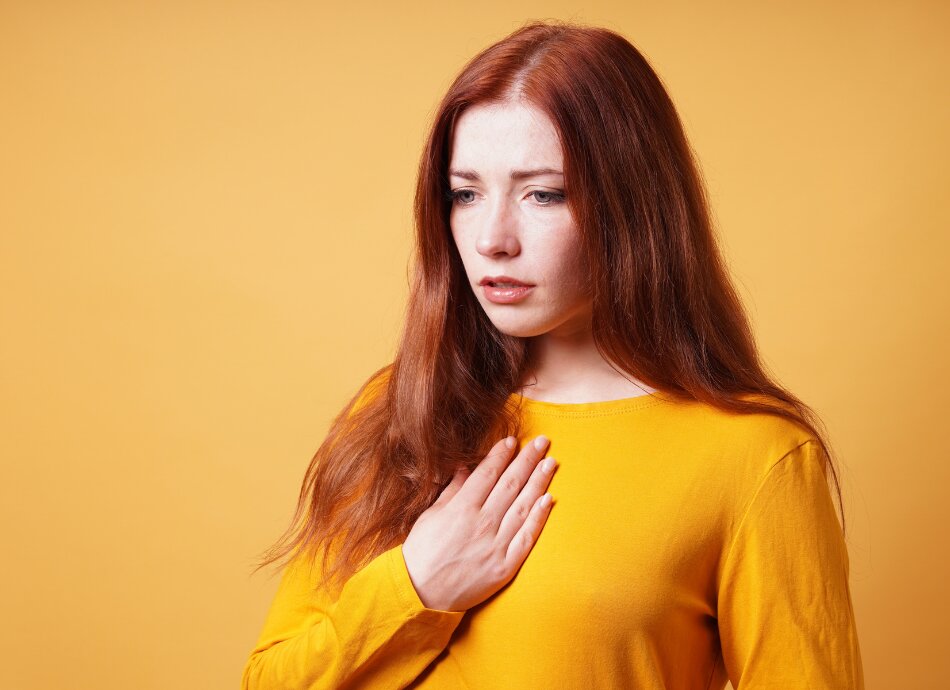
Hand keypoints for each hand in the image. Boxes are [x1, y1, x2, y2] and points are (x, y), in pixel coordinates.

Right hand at [401, 434, 556, 611]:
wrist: (420, 594)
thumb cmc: (421, 553)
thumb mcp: (430, 515)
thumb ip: (452, 490)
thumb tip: (466, 468)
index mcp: (462, 507)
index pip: (488, 473)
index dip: (502, 455)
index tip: (513, 441)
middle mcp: (482, 522)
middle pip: (511, 484)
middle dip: (528, 460)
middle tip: (542, 442)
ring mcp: (496, 545)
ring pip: (523, 506)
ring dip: (539, 482)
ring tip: (550, 463)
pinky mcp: (505, 566)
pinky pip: (526, 537)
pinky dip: (539, 518)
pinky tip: (548, 500)